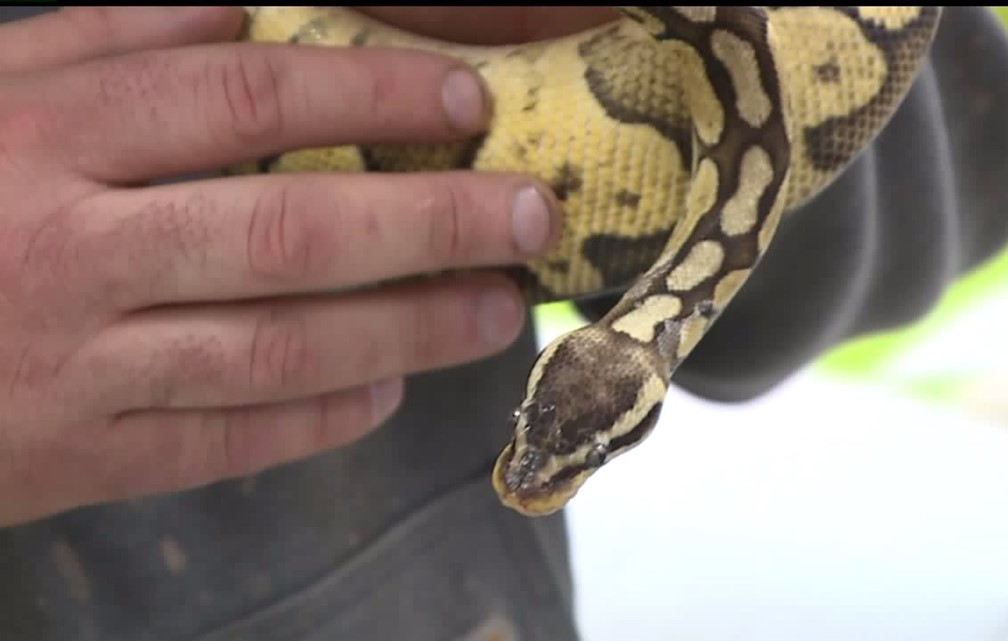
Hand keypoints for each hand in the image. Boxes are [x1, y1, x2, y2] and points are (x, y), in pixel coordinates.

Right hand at [0, 6, 564, 524]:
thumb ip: (108, 37)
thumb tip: (252, 3)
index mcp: (43, 136)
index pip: (240, 97)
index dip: (368, 90)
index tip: (467, 98)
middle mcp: (70, 251)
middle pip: (288, 231)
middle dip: (431, 221)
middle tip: (532, 215)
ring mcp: (76, 366)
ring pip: (276, 348)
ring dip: (406, 327)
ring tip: (495, 309)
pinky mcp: (77, 457)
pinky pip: (224, 441)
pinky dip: (320, 415)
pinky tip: (388, 387)